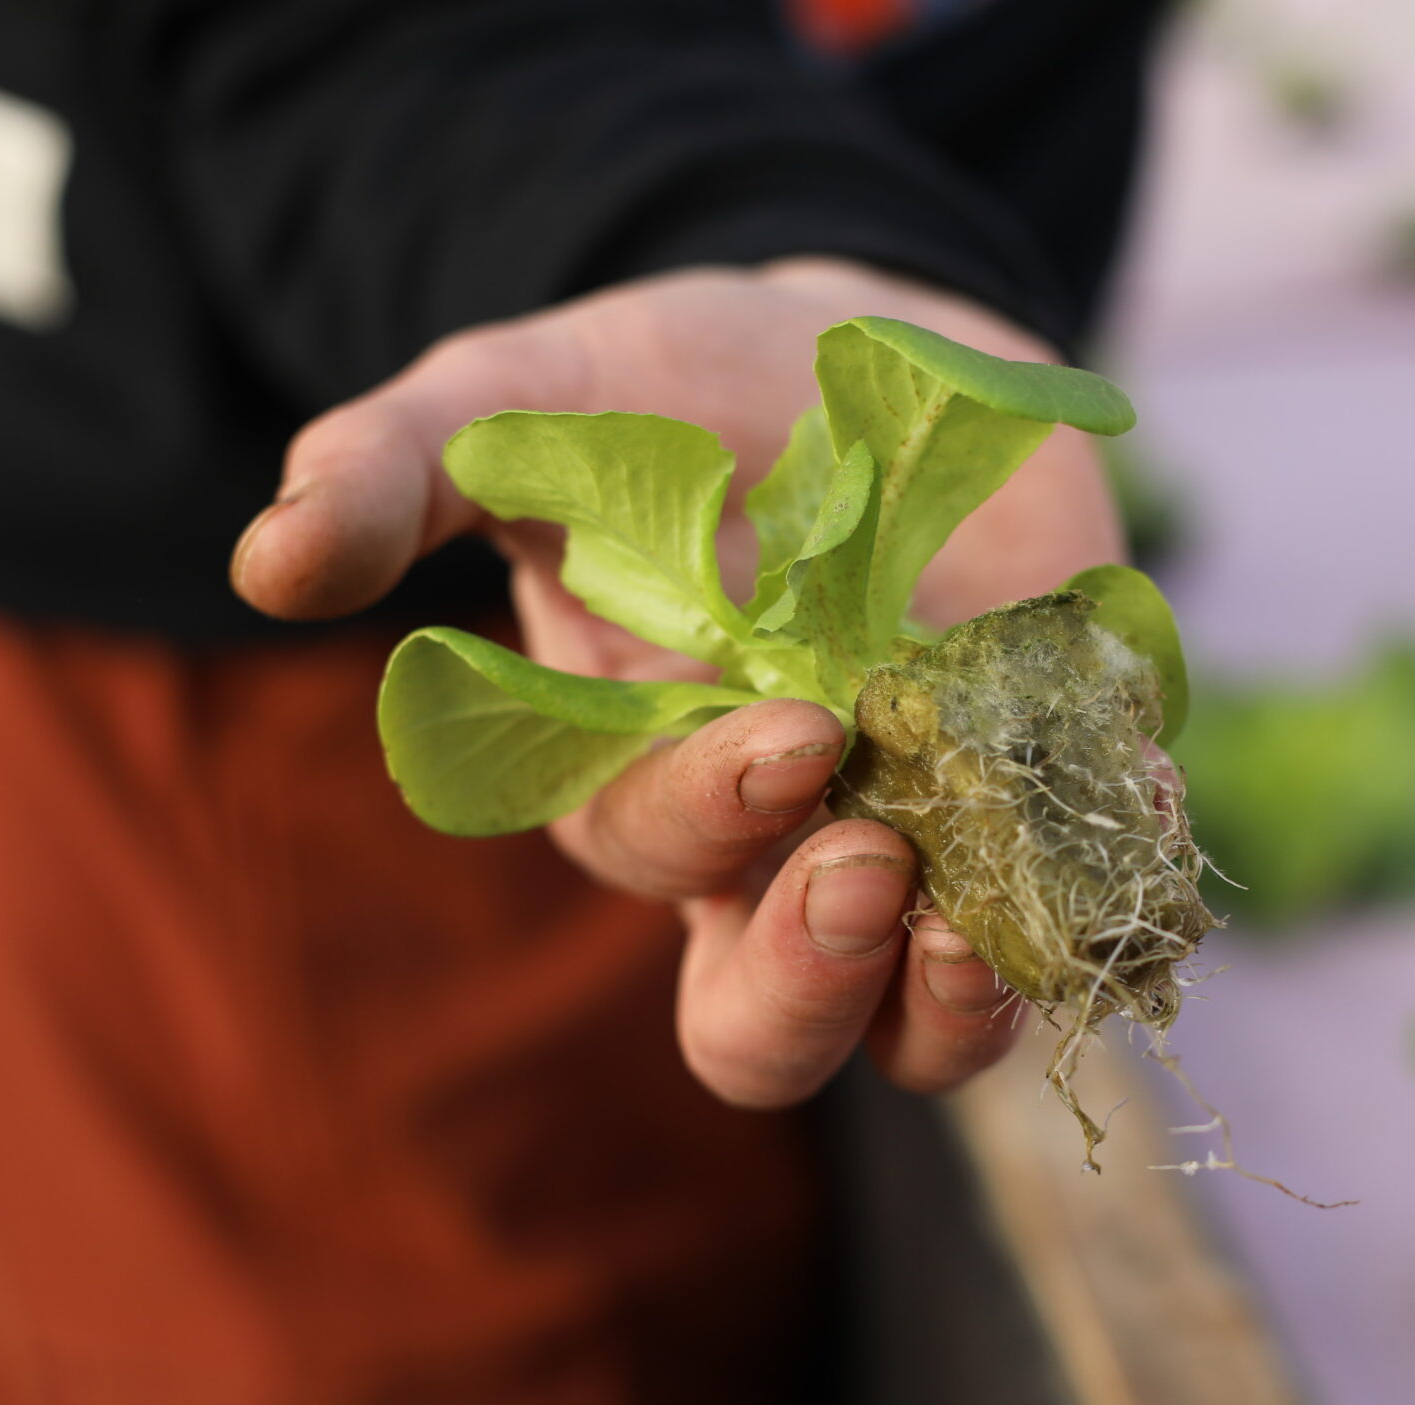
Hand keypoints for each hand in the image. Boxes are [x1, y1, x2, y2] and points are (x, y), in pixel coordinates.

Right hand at [231, 258, 1127, 1106]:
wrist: (866, 360)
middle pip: (766, 1024)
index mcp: (635, 785)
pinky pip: (1085, 912)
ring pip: (923, 1034)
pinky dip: (1117, 885)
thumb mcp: (525, 404)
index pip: (649, 861)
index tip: (786, 729)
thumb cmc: (663, 398)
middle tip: (865, 873)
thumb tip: (269, 562)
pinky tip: (1145, 816)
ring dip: (958, 1012)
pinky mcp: (1051, 815)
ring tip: (993, 933)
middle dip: (806, 979)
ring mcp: (923, 855)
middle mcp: (772, 862)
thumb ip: (402, 469)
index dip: (706, 819)